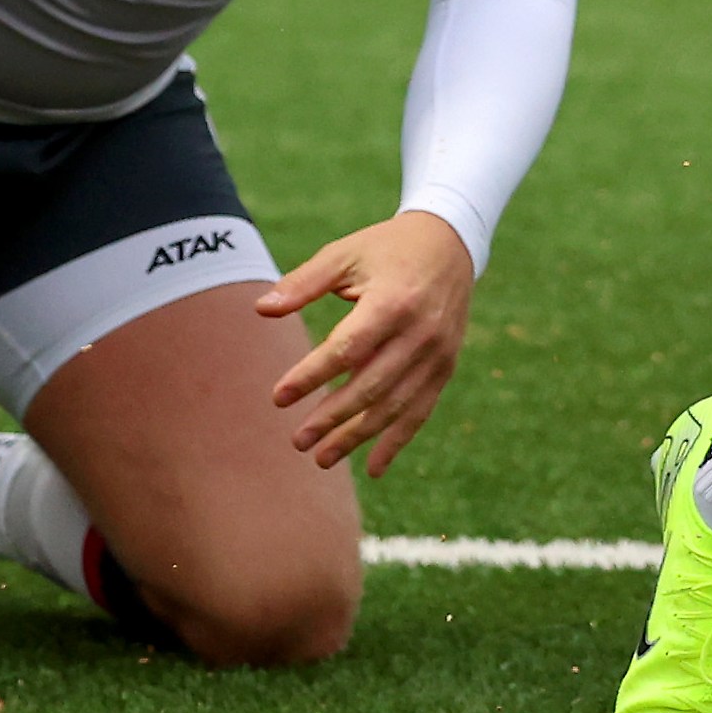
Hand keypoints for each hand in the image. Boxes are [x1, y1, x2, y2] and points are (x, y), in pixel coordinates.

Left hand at [258, 211, 475, 475]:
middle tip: (297, 440)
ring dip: (357, 436)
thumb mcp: (346, 253)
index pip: (348, 348)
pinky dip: (397, 442)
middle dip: (332, 417)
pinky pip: (421, 411)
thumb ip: (304, 282)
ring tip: (321, 458)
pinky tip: (373, 469)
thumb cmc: (386, 248)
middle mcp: (419, 332)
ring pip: (394, 406)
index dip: (312, 375)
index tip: (278, 397)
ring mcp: (436, 353)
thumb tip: (261, 309)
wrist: (450, 243)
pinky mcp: (445, 366)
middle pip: (371, 385)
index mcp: (392, 301)